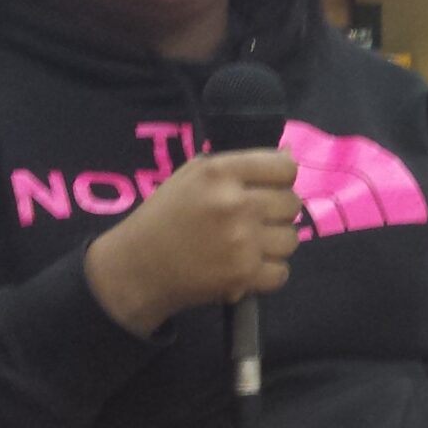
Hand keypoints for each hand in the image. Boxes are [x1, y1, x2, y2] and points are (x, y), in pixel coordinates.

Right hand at [85, 150, 300, 336]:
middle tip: (253, 220)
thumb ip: (241, 164)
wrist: (136, 267)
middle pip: (291, 203)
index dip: (280, 178)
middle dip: (276, 212)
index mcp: (220, 172)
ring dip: (274, 243)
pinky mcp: (244, 275)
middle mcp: (234, 203)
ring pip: (291, 238)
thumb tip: (289, 153)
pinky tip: (246, 267)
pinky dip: (267, 273)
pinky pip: (282, 271)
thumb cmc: (165, 216)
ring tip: (248, 245)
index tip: (267, 188)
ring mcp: (242, 241)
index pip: (285, 167)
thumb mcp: (192, 175)